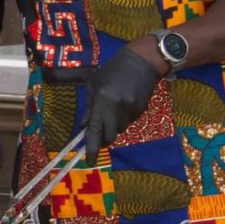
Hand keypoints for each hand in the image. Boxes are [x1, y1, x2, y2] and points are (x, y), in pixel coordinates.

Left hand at [85, 47, 161, 162]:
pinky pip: (129, 122)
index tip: (89, 161)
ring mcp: (131, 110)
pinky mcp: (141, 110)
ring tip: (113, 107)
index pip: (96, 130)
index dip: (92, 147)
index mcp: (103, 100)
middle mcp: (117, 108)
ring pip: (119, 129)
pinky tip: (124, 103)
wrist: (141, 62)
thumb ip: (89, 107)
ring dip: (113, 126)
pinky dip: (123, 118)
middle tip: (99, 131)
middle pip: (109, 136)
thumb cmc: (112, 71)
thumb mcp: (94, 85)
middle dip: (103, 138)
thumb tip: (84, 127)